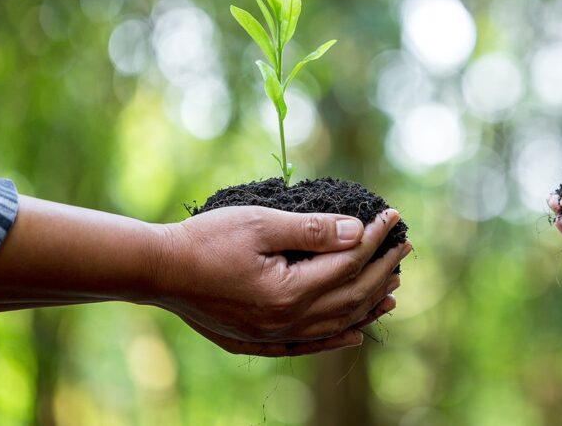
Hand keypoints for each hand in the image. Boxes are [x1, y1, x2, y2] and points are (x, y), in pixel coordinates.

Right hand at [151, 206, 411, 355]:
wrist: (158, 271)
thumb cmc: (206, 241)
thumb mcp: (261, 223)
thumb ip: (312, 231)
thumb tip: (357, 232)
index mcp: (290, 291)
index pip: (349, 263)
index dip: (374, 238)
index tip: (391, 216)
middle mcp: (287, 320)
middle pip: (350, 296)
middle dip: (381, 269)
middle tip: (403, 246)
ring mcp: (274, 335)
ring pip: (337, 323)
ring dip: (369, 304)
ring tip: (393, 287)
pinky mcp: (260, 341)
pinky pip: (311, 345)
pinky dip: (338, 338)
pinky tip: (356, 333)